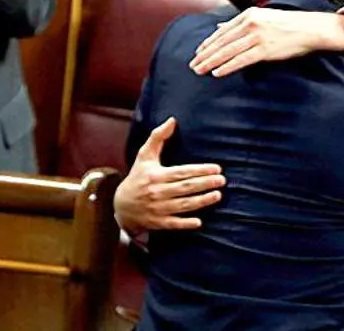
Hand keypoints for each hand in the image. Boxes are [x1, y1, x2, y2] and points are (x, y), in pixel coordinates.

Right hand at [114, 117, 225, 233]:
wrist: (121, 205)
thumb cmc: (138, 176)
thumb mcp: (144, 155)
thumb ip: (158, 137)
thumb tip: (173, 120)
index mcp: (156, 175)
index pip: (181, 172)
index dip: (200, 170)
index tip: (217, 168)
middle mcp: (157, 192)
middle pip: (185, 188)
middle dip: (205, 184)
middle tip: (222, 180)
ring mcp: (158, 208)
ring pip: (183, 205)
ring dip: (201, 201)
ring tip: (218, 195)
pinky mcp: (158, 222)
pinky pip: (173, 224)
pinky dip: (185, 224)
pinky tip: (200, 222)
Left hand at [190, 7, 343, 76]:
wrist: (311, 28)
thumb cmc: (290, 24)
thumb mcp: (262, 18)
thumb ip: (240, 23)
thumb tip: (220, 27)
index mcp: (249, 15)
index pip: (222, 31)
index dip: (208, 43)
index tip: (198, 52)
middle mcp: (250, 23)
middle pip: (221, 42)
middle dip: (205, 55)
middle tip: (193, 65)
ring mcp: (257, 36)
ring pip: (227, 51)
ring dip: (211, 62)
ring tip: (200, 70)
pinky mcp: (265, 49)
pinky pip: (241, 60)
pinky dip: (227, 67)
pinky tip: (217, 73)